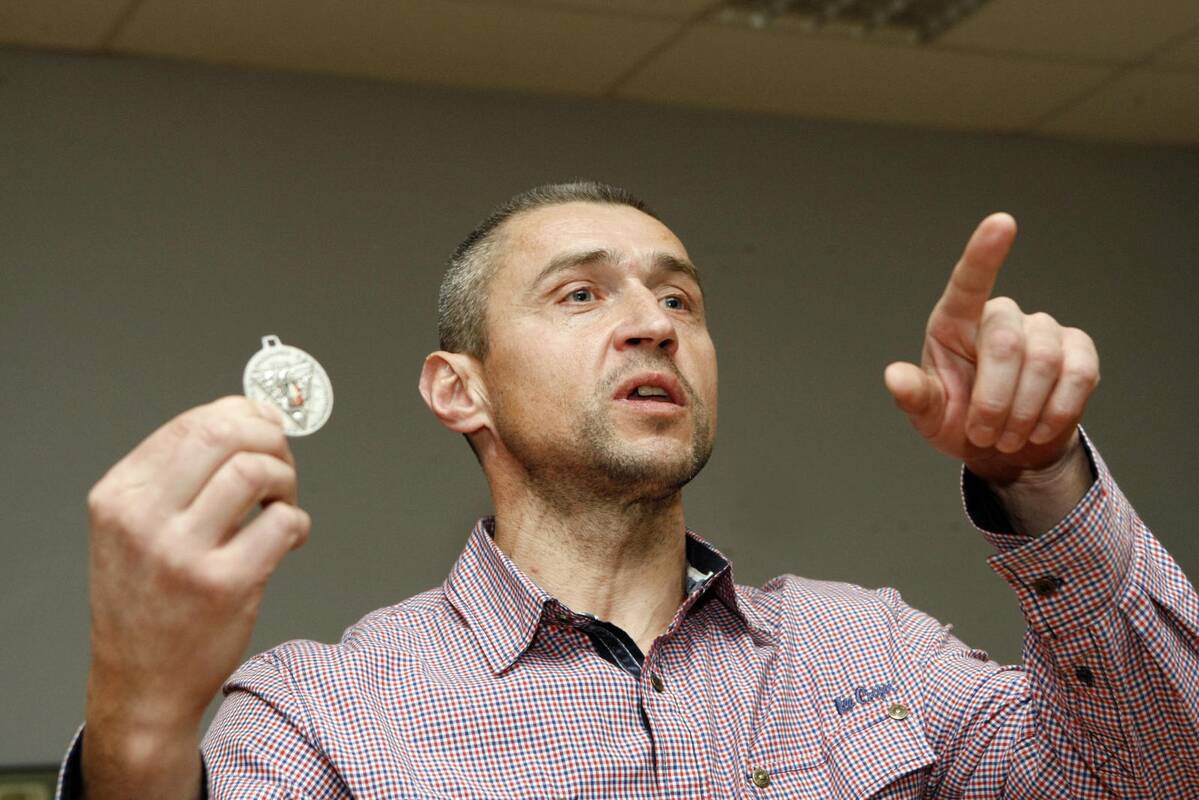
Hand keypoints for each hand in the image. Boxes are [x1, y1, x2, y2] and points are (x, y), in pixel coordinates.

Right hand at [83, 396, 309, 795]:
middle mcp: (143, 519)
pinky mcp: (225, 584)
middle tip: (280, 464)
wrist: (142, 685)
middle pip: (225, 434)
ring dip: (286, 479)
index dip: (244, 415)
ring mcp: (183, 553)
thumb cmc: (148, 600)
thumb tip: (249, 417)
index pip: (191, 424)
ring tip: (281, 504)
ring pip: (256, 471)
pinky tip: (288, 539)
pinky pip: (283, 522)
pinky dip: (298, 522)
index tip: (268, 426)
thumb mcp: (135, 529)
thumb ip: (179, 475)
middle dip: (269, 438)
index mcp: (119, 497)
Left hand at [883, 214, 1100, 484]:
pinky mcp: (1077, 349)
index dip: (985, 252)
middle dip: (995, 400)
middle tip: (985, 435)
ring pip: (1044, 362)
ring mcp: (1043, 329)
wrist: (1005, 449)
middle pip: (1007, 344)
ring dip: (1024, 412)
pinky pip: (1079, 374)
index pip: (969, 281)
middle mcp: (999, 316)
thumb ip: (914, 397)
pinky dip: (1058, 411)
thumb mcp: (928, 416)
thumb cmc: (958, 422)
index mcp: (955, 322)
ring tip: (1007, 437)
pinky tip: (1039, 429)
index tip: (1002, 222)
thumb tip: (893, 377)